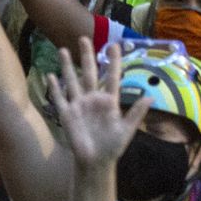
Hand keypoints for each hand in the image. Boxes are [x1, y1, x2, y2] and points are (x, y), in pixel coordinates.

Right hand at [49, 38, 142, 172]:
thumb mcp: (127, 130)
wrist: (96, 161)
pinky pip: (59, 98)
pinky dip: (54, 88)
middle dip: (86, 56)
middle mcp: (93, 99)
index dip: (114, 61)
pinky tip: (49, 75)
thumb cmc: (113, 146)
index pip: (112, 77)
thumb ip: (137, 113)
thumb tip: (151, 96)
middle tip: (84, 38)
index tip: (115, 45)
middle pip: (90, 73)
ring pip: (72, 81)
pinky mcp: (67, 114)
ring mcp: (79, 105)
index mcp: (109, 101)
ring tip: (62, 49)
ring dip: (67, 66)